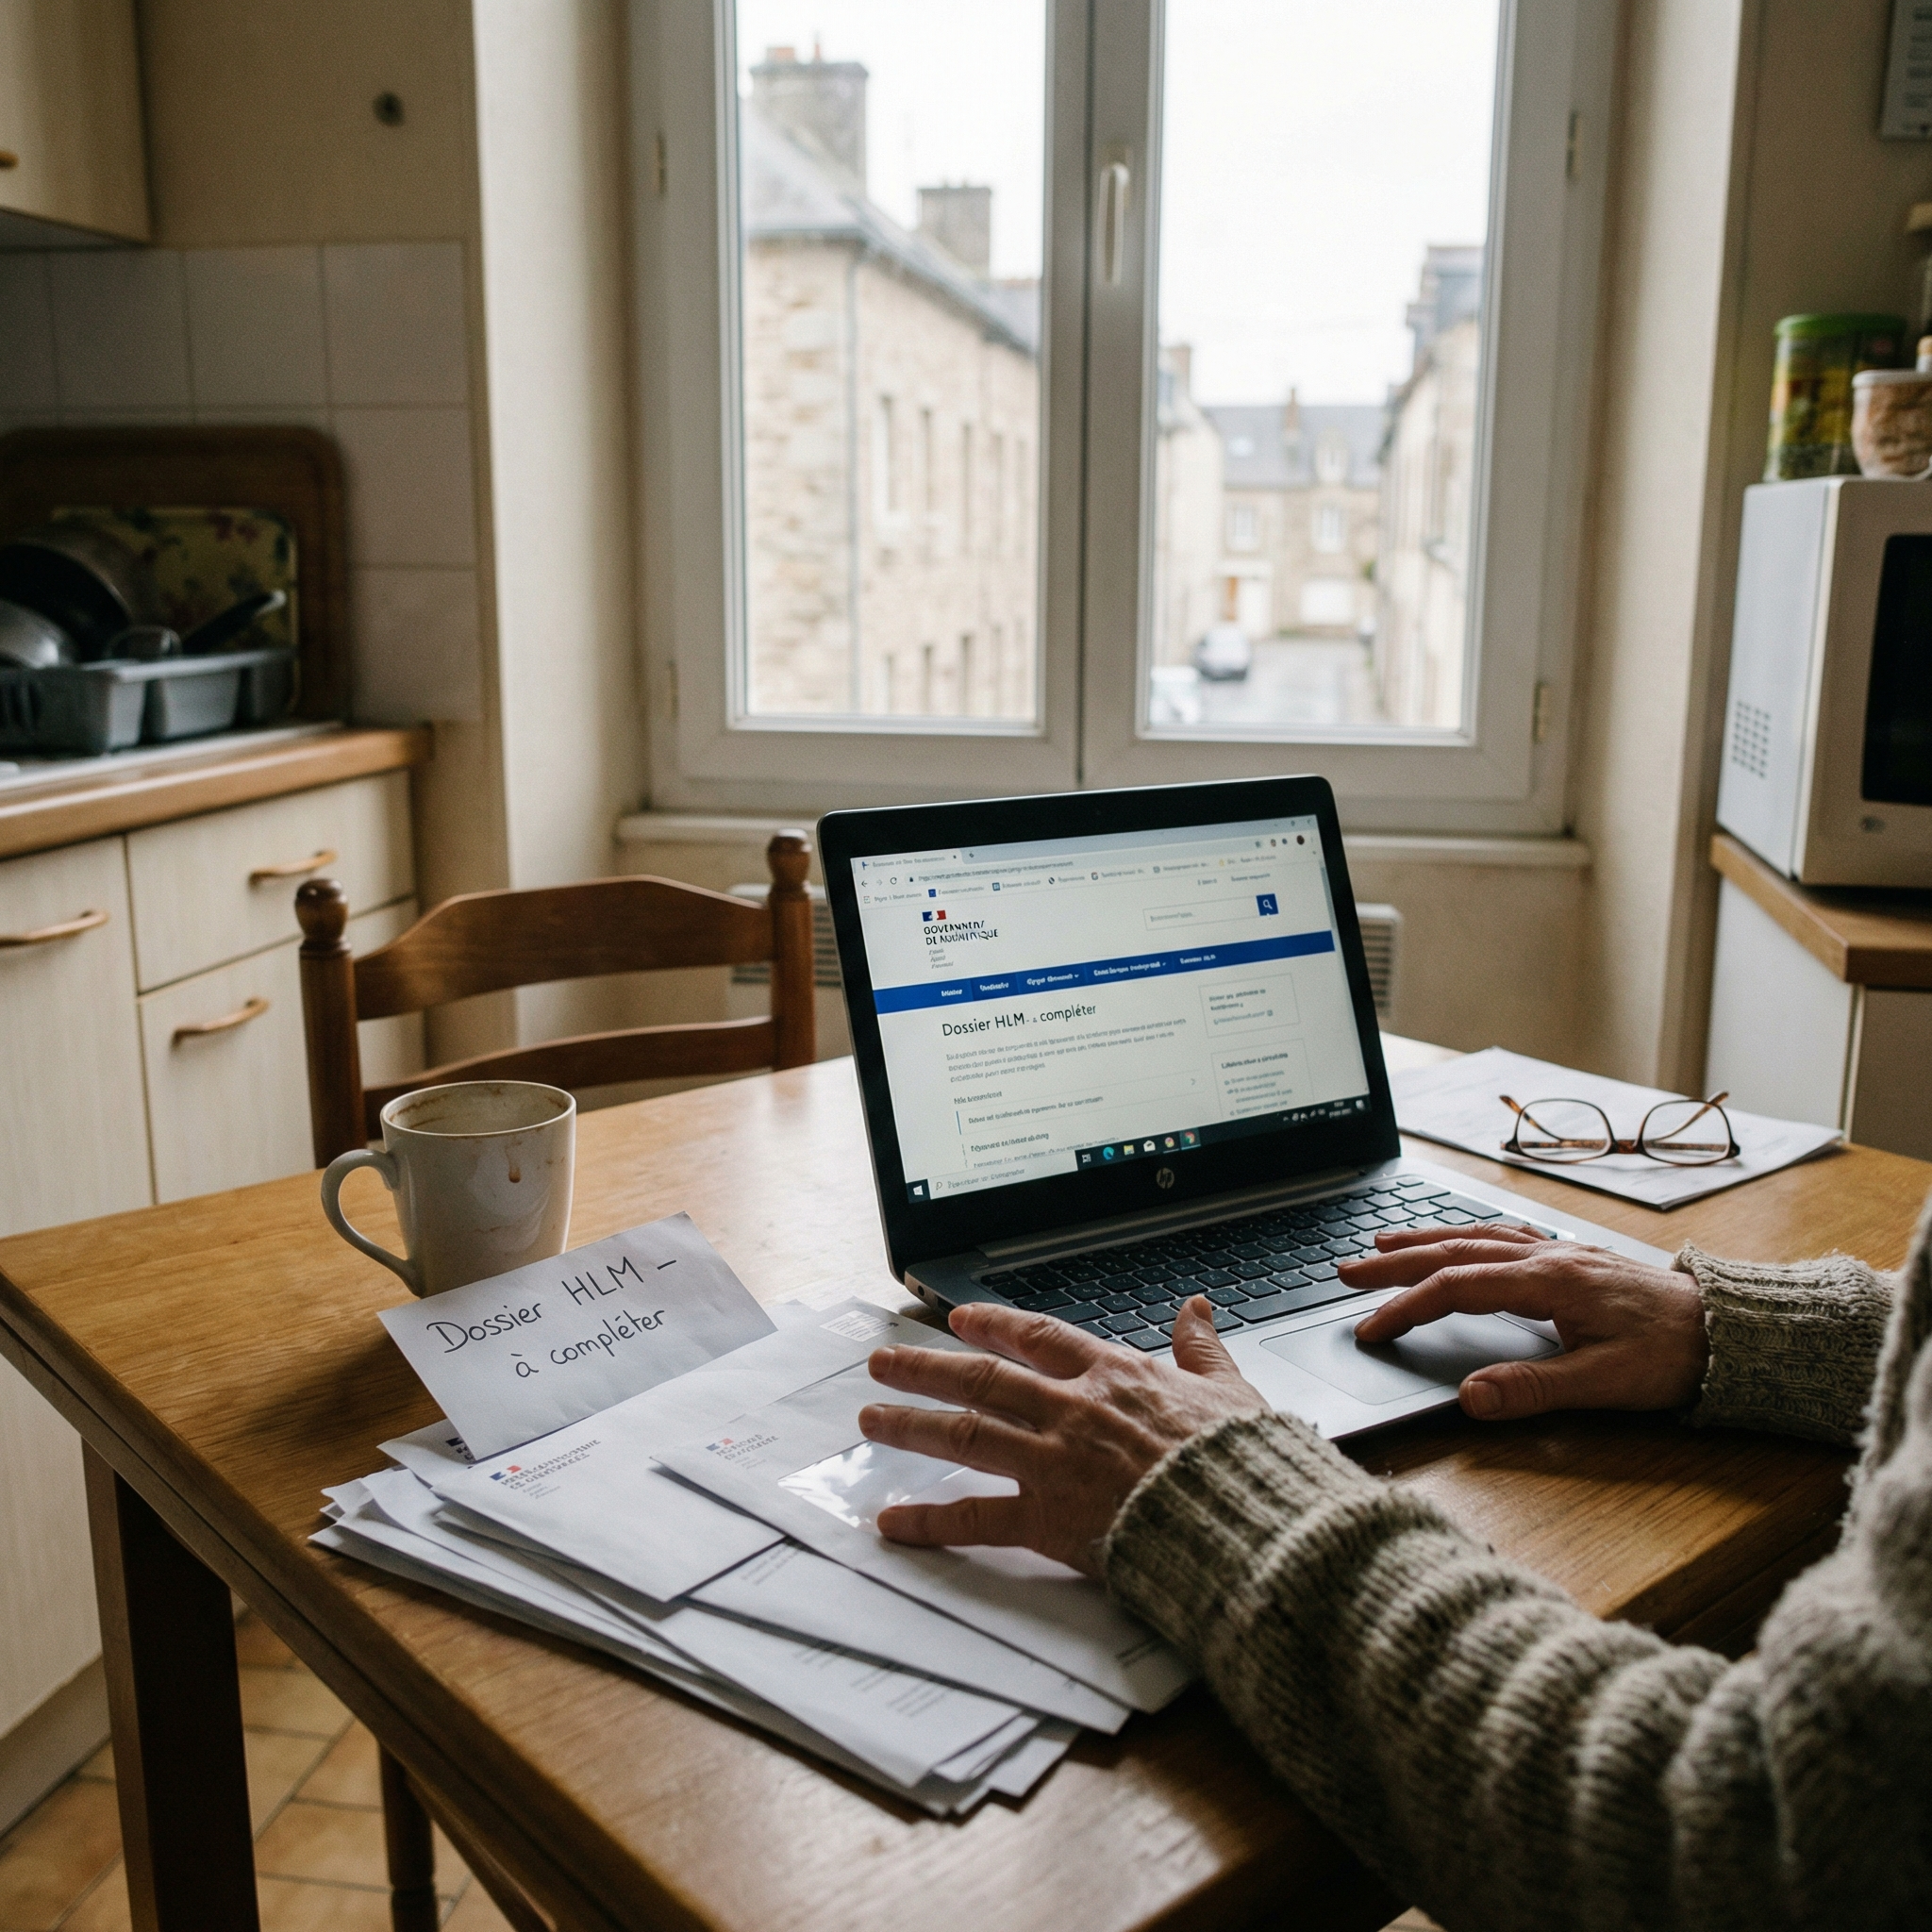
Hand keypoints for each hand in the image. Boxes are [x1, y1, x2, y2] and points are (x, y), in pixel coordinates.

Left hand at [859, 1298, 1267, 1575]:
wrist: (1242, 1521)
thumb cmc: (1240, 1462)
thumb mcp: (1229, 1389)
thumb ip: (1202, 1349)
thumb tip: (1199, 1308)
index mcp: (1113, 1376)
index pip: (1038, 1338)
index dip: (994, 1325)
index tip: (960, 1318)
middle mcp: (1071, 1411)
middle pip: (982, 1379)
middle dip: (926, 1368)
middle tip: (883, 1364)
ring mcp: (1053, 1463)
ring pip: (965, 1434)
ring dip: (911, 1426)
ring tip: (870, 1420)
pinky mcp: (1048, 1520)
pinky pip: (975, 1516)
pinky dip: (929, 1519)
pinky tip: (892, 1520)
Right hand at [1337, 1223, 1708, 1420]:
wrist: (1732, 1329)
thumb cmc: (1674, 1356)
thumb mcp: (1605, 1384)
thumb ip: (1533, 1389)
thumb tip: (1470, 1398)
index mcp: (1547, 1282)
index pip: (1455, 1288)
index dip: (1405, 1309)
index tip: (1369, 1331)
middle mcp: (1547, 1257)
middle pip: (1453, 1251)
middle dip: (1394, 1263)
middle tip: (1346, 1271)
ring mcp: (1560, 1252)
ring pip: (1476, 1236)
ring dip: (1424, 1239)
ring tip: (1382, 1244)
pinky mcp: (1573, 1258)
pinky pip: (1504, 1235)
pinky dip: (1466, 1234)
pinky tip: (1458, 1238)